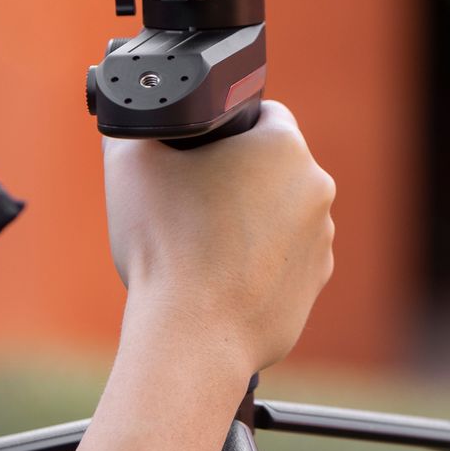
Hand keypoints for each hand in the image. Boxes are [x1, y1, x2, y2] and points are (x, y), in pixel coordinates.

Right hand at [101, 100, 336, 371]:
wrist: (192, 336)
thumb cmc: (166, 246)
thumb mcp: (131, 166)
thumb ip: (132, 129)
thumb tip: (127, 115)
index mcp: (284, 146)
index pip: (263, 114)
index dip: (228, 127)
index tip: (201, 150)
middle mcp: (317, 186)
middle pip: (272, 167)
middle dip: (239, 177)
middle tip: (193, 199)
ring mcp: (322, 238)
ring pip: (281, 214)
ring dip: (252, 221)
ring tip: (204, 244)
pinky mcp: (315, 281)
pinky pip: (285, 259)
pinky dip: (260, 263)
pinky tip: (223, 277)